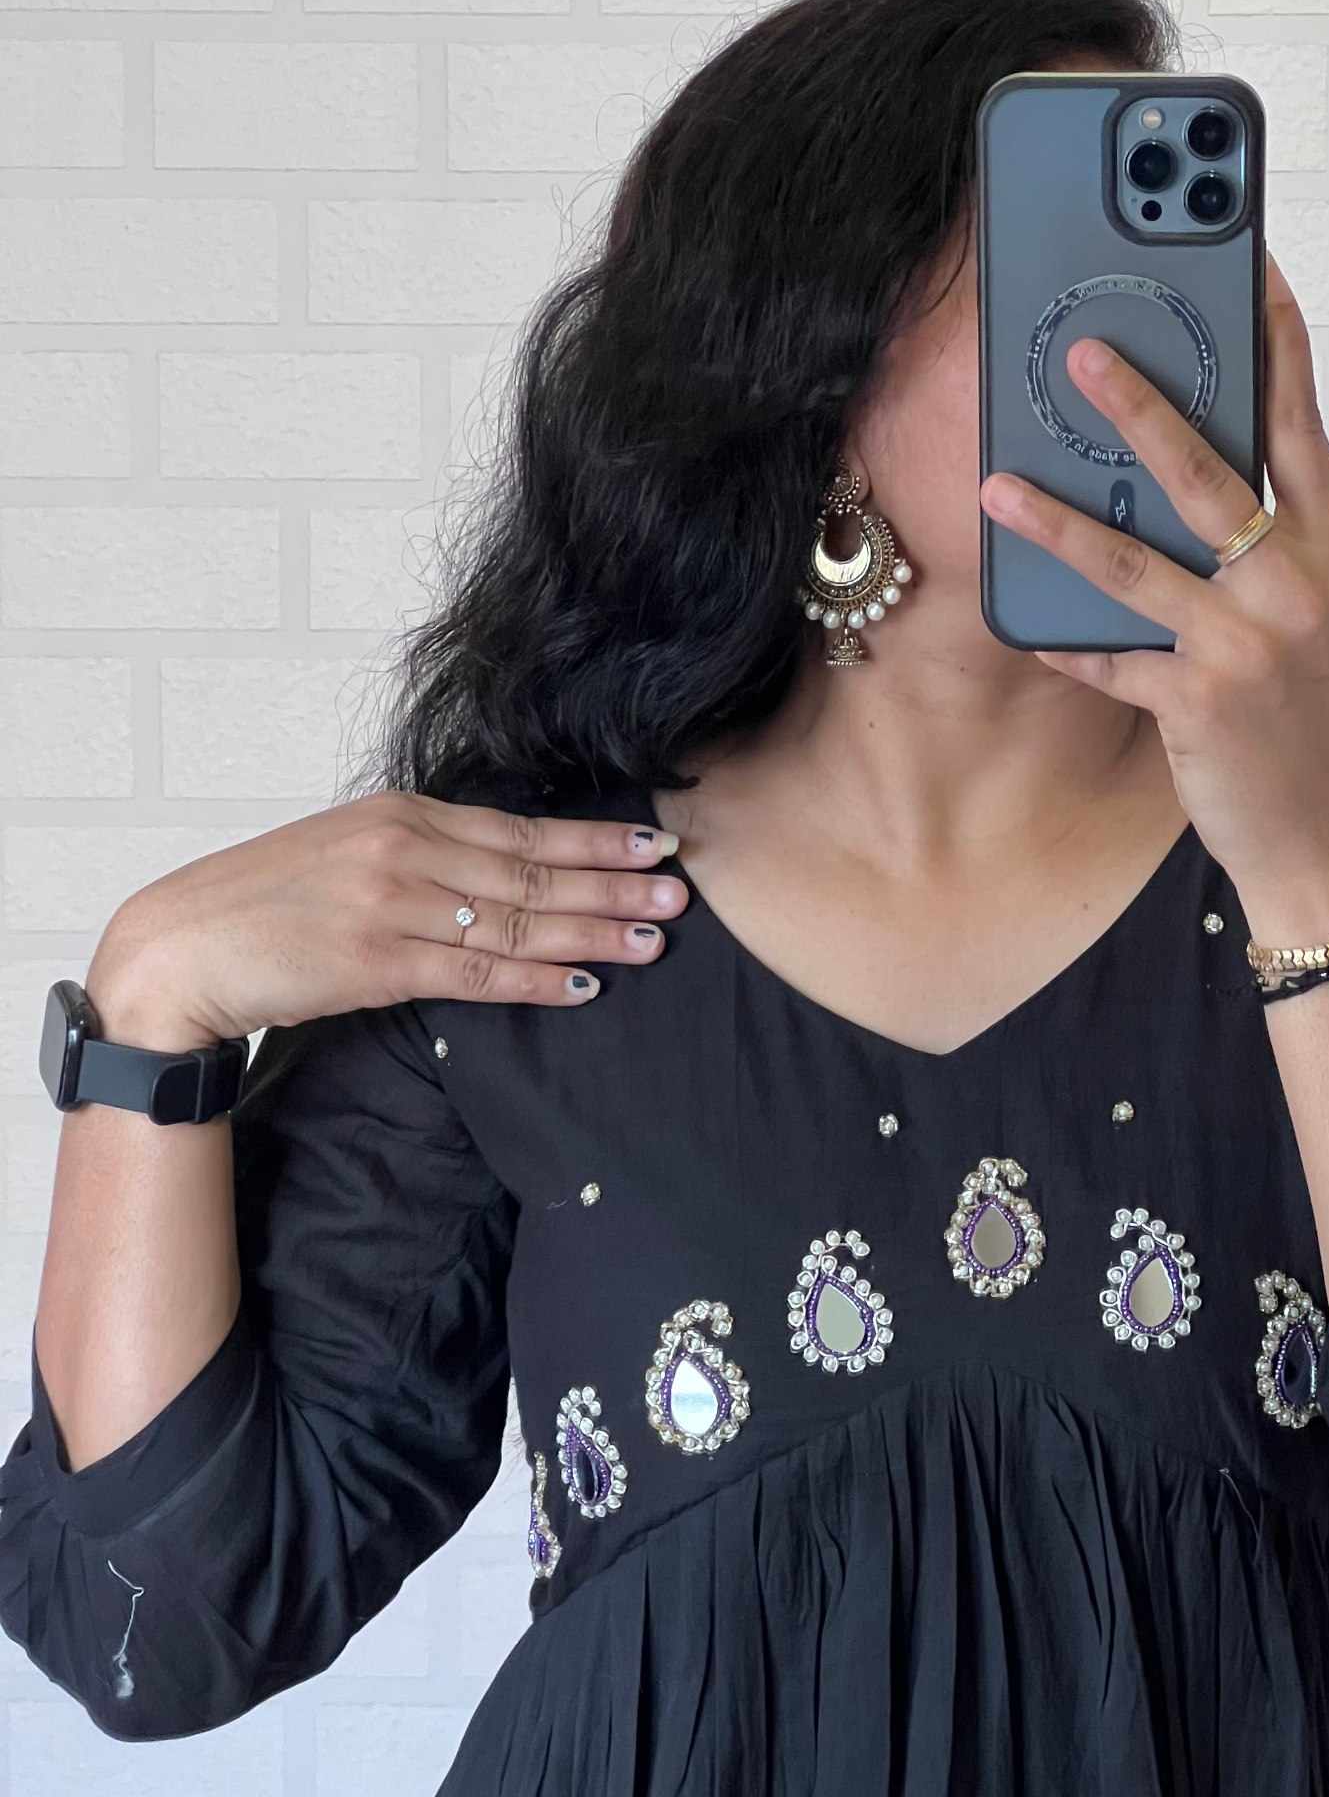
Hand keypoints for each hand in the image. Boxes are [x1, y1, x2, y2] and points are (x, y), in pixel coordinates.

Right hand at [85, 793, 686, 1046]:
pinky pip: (476, 972)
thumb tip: (498, 869)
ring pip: (516, 919)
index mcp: (403, 812)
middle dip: (613, 881)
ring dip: (592, 930)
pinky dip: (536, 978)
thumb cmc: (264, 903)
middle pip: (533, 869)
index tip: (654, 841)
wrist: (181, 948)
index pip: (520, 828)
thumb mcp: (347, 851)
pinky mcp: (376, 962)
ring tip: (654, 938)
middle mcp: (405, 848)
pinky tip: (585, 984)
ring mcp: (392, 904)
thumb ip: (421, 853)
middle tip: (680, 889)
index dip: (592, 837)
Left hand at [978, 246, 1328, 915]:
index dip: (1274, 341)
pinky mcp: (1199, 699)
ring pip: (1136, 561)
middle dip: (1139, 406)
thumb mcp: (1309, 617)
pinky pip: (1111, 657)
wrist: (1321, 837)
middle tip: (1079, 350)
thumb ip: (1265, 547)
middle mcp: (1296, 582)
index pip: (1300, 424)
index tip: (1247, 265)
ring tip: (998, 482)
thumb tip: (1182, 477)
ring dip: (1058, 520)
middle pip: (1207, 472)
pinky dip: (1064, 641)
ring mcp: (1248, 641)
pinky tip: (1018, 621)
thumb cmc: (1304, 719)